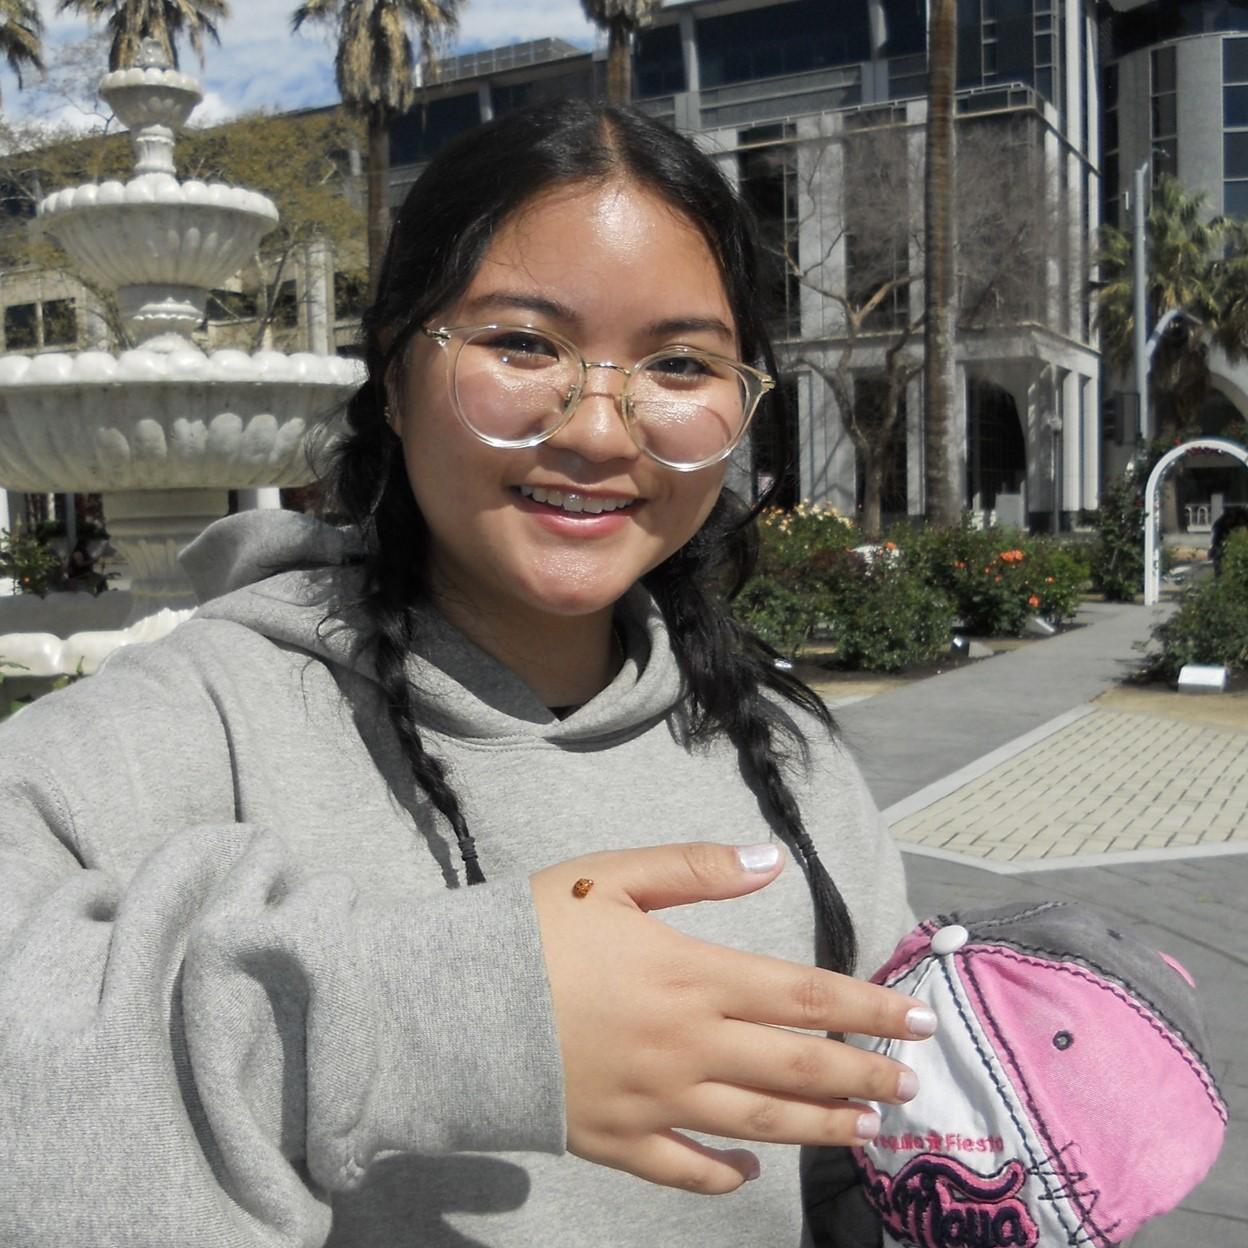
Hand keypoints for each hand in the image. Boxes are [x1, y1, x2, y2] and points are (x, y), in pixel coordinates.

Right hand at [531, 842, 935, 1194]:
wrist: (450, 1003)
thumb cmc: (533, 929)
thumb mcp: (611, 876)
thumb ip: (695, 870)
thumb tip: (772, 861)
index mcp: (692, 975)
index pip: (804, 995)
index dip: (869, 1008)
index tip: (918, 1019)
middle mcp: (688, 1046)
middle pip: (798, 1067)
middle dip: (863, 1076)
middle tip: (911, 1084)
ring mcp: (656, 1102)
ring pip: (759, 1124)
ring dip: (821, 1127)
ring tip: (867, 1130)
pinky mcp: (616, 1141)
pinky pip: (684, 1169)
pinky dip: (724, 1177)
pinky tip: (752, 1175)